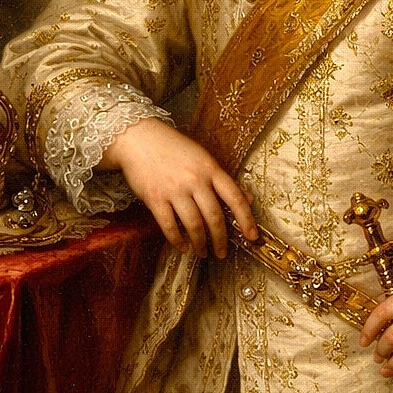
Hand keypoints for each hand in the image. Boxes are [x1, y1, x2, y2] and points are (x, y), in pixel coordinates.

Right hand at [99, 117, 256, 258]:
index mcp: (210, 168)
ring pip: (193, 224)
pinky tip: (182, 246)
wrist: (139, 139)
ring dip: (200, 243)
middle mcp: (195, 180)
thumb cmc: (173, 148)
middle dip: (220, 239)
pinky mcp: (155, 198)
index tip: (252, 236)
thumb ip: (222, 180)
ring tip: (202, 252)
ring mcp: (175, 190)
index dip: (246, 220)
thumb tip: (247, 198)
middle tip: (222, 253)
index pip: (235, 198)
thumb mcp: (203, 158)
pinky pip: (169, 226)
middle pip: (214, 216)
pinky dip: (177, 240)